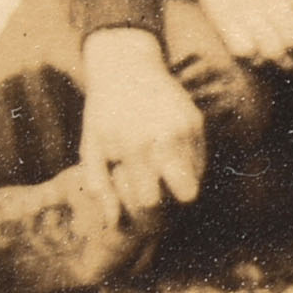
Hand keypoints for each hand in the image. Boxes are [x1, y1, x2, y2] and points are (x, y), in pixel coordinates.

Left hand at [78, 26, 204, 222]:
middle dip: (174, 203)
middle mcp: (166, 138)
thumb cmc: (103, 114)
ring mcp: (186, 127)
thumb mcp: (90, 150)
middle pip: (188, 193)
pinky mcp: (197, 120)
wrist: (127, 68)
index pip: (152, 202)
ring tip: (160, 176)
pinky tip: (168, 158)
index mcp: (135, 148)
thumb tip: (114, 224)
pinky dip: (188, 166)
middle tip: (157, 198)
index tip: (137, 208)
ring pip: (198, 177)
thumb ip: (101, 189)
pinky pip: (201, 158)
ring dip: (181, 183)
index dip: (145, 213)